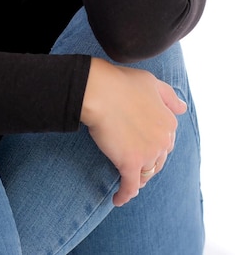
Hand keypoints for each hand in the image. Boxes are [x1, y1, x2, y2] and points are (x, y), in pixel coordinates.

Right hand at [81, 58, 186, 206]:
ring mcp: (148, 154)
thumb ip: (169, 97)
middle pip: (158, 160)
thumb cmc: (121, 83)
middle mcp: (163, 140)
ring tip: (128, 179)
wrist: (100, 91)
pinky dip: (125, 195)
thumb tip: (183, 109)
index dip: (154, 143)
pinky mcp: (130, 164)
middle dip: (149, 162)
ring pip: (146, 174)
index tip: (143, 143)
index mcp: (169, 122)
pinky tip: (118, 199)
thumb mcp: (152, 83)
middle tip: (133, 160)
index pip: (166, 141)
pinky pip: (130, 186)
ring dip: (139, 178)